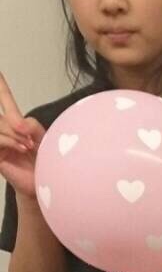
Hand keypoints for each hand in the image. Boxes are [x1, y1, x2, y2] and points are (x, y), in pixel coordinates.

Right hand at [0, 73, 43, 200]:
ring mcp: (0, 144)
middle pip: (3, 116)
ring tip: (28, 145)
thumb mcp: (43, 138)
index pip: (5, 101)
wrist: (45, 185)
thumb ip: (31, 126)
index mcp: (15, 125)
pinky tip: (21, 148)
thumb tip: (18, 123)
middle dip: (14, 122)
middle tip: (29, 137)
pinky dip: (9, 140)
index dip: (1, 87)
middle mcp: (4, 132)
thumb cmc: (46, 162)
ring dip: (14, 133)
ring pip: (0, 126)